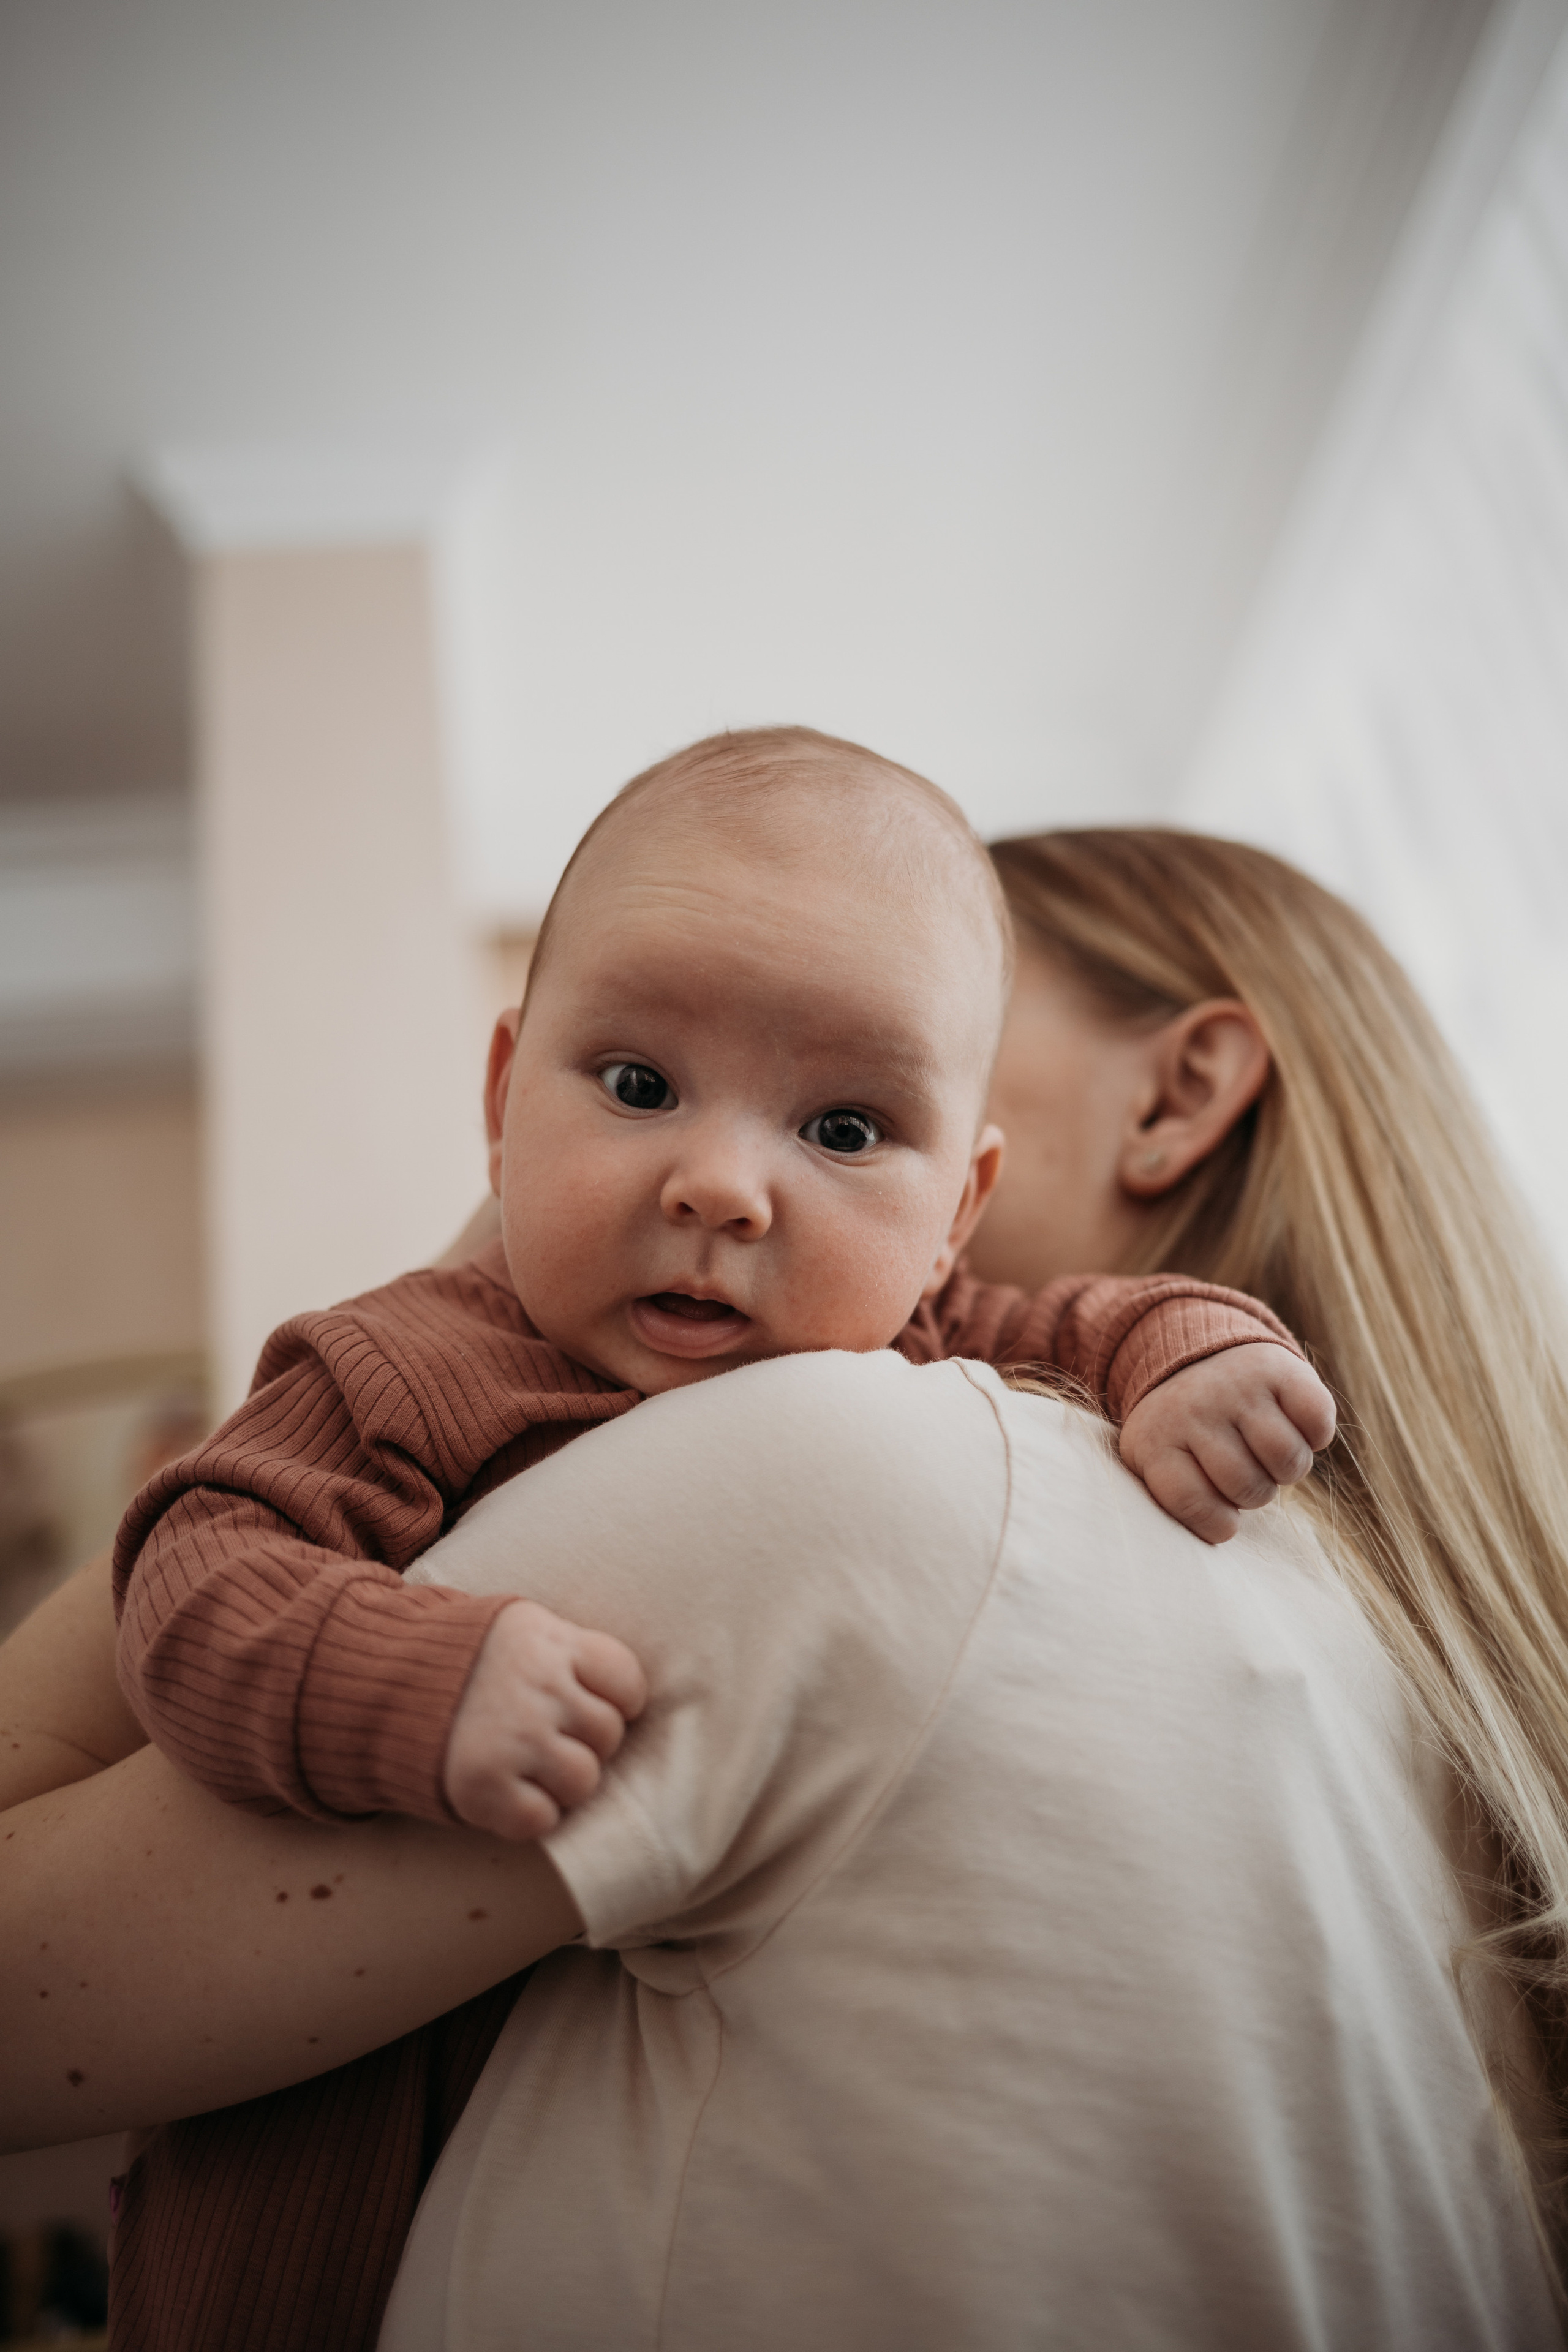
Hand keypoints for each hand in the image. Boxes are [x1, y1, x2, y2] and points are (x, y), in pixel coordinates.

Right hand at [442, 1600, 647, 1839]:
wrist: (386, 1679)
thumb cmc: (476, 1660)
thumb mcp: (527, 1630)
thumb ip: (575, 1655)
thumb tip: (634, 1700)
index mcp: (552, 1643)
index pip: (627, 1681)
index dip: (619, 1700)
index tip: (592, 1702)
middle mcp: (537, 1689)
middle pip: (608, 1735)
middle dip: (585, 1741)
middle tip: (549, 1734)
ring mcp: (512, 1739)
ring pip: (583, 1780)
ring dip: (563, 1781)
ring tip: (531, 1764)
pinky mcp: (484, 1786)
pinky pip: (542, 1820)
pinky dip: (529, 1814)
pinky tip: (507, 1788)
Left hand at [1118, 1342, 1335, 1546]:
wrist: (1196, 1352)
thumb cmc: (1183, 1429)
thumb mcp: (1157, 1460)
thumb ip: (1178, 1500)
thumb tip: (1222, 1533)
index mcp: (1157, 1440)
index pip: (1192, 1503)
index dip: (1217, 1522)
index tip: (1222, 1513)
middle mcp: (1195, 1409)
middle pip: (1247, 1485)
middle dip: (1255, 1492)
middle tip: (1247, 1471)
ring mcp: (1237, 1386)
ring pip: (1286, 1458)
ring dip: (1288, 1469)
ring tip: (1270, 1454)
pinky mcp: (1279, 1369)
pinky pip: (1317, 1421)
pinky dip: (1315, 1434)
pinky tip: (1295, 1427)